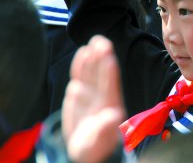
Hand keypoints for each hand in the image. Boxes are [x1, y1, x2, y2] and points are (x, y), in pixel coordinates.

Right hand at [63, 35, 125, 162]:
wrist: (84, 152)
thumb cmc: (95, 147)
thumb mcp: (99, 141)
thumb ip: (105, 128)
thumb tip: (113, 116)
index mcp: (110, 105)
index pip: (110, 84)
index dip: (109, 71)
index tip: (108, 56)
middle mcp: (101, 96)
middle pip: (102, 73)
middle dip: (102, 57)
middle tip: (101, 41)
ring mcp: (90, 93)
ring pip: (92, 71)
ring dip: (92, 57)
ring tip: (93, 43)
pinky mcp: (79, 94)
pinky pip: (80, 75)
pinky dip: (81, 64)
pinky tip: (83, 52)